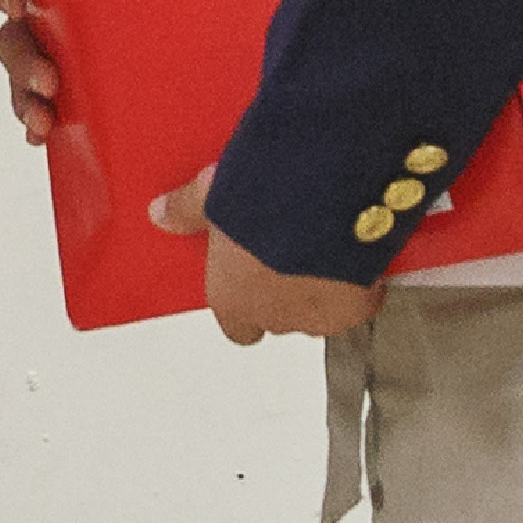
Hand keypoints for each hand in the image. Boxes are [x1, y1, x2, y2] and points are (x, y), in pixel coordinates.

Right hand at [0, 0, 60, 143]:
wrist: (222, 36)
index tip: (16, 6)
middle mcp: (46, 7)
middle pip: (11, 31)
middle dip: (21, 59)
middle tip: (49, 82)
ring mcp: (49, 48)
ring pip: (17, 70)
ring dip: (23, 95)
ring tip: (43, 119)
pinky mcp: (58, 86)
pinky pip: (33, 103)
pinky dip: (33, 119)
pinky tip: (39, 134)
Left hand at [147, 167, 391, 344]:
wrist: (316, 196)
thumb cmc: (257, 199)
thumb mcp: (212, 195)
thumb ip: (188, 210)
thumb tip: (159, 213)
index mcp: (232, 299)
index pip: (237, 327)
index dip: (246, 305)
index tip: (255, 280)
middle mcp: (272, 318)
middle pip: (280, 319)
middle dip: (287, 292)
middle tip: (294, 249)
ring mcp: (317, 318)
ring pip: (319, 316)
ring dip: (324, 289)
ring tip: (329, 247)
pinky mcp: (357, 308)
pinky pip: (361, 302)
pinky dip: (363, 285)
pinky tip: (361, 252)